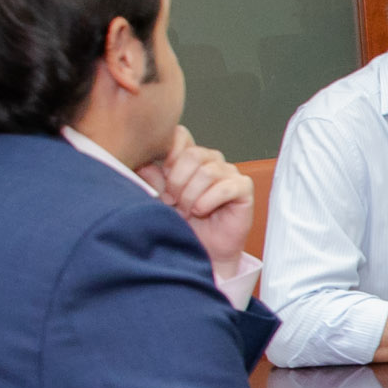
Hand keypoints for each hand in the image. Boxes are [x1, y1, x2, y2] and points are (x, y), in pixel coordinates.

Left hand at [138, 128, 252, 269]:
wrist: (202, 251)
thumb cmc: (183, 225)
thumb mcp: (159, 199)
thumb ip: (151, 179)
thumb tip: (144, 164)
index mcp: (190, 158)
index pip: (181, 135)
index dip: (169, 153)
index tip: (162, 178)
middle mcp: (211, 161)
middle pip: (193, 154)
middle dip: (178, 181)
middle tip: (173, 201)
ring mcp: (229, 173)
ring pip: (208, 172)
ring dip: (192, 196)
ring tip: (188, 211)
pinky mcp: (243, 188)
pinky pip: (225, 187)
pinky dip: (208, 201)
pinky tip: (202, 212)